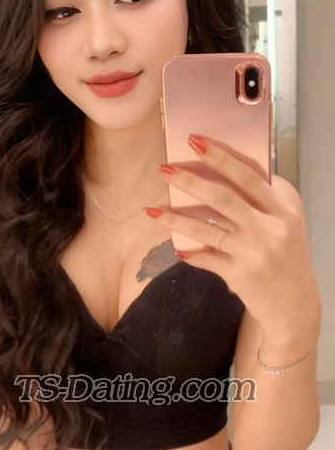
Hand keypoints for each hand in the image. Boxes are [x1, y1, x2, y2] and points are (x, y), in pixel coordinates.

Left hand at [143, 134, 320, 346]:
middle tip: (165, 169)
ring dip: (176, 219)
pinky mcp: (239, 274)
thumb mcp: (288, 224)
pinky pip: (206, 258)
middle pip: (223, 198)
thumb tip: (225, 173)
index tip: (196, 143)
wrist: (296, 306)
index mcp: (284, 209)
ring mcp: (253, 252)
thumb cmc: (288, 257)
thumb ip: (264, 201)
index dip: (221, 157)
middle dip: (190, 181)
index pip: (248, 176)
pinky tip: (178, 249)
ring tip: (152, 210)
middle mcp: (270, 228)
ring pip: (206, 229)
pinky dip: (190, 253)